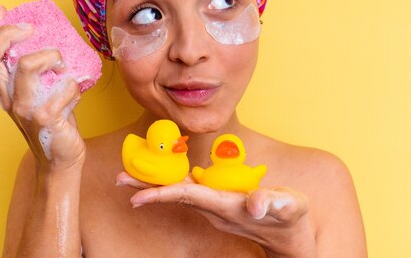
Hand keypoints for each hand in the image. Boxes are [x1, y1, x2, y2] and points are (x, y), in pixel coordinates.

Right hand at [0, 5, 85, 170]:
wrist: (60, 159)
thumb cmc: (54, 121)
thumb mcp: (40, 92)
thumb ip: (40, 71)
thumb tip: (56, 38)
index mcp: (4, 89)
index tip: (2, 11)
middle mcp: (9, 98)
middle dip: (10, 33)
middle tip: (32, 29)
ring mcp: (25, 109)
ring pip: (27, 66)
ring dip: (52, 56)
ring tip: (63, 65)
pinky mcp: (46, 119)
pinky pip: (63, 88)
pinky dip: (74, 85)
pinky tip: (76, 93)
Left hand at [116, 172, 316, 257]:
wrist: (291, 236)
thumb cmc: (291, 217)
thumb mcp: (289, 207)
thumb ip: (275, 203)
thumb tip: (257, 204)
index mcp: (227, 206)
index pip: (189, 196)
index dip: (163, 193)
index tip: (138, 196)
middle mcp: (214, 208)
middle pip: (175, 195)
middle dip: (147, 188)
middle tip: (119, 179)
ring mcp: (215, 207)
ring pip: (179, 192)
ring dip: (155, 184)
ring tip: (130, 175)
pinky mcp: (218, 202)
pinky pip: (189, 190)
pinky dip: (172, 182)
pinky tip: (163, 174)